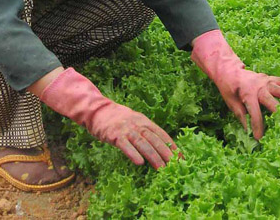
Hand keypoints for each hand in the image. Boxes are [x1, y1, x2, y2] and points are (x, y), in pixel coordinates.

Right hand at [39, 68, 176, 168]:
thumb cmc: (118, 119)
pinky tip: (140, 163)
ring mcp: (126, 129)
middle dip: (166, 153)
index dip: (171, 145)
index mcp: (144, 121)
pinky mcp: (114, 135)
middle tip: (175, 166)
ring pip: (142, 143)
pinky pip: (125, 146)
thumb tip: (160, 145)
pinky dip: (133, 153)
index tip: (181, 157)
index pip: (161, 133)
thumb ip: (146, 131)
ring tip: (162, 168)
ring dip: (153, 156)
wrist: (98, 110)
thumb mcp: (135, 121)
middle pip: (154, 139)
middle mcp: (137, 124)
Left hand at [191, 30, 279, 139]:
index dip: (257, 125)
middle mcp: (257, 87)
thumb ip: (240, 115)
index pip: (254, 112)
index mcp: (246, 94)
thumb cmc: (229, 88)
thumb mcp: (230, 102)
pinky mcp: (268, 78)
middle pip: (271, 100)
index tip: (260, 137)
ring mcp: (264, 81)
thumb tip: (247, 132)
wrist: (229, 70)